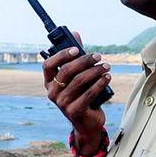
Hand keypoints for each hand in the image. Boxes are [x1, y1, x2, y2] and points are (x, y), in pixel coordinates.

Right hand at [43, 31, 109, 154]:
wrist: (86, 123)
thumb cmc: (81, 95)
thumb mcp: (77, 76)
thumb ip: (75, 56)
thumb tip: (75, 33)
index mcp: (49, 82)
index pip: (48, 65)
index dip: (62, 55)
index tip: (77, 49)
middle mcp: (52, 92)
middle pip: (66, 71)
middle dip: (84, 61)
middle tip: (98, 56)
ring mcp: (62, 103)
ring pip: (79, 81)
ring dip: (95, 71)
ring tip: (106, 66)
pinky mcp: (74, 111)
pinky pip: (89, 93)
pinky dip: (100, 83)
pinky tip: (107, 77)